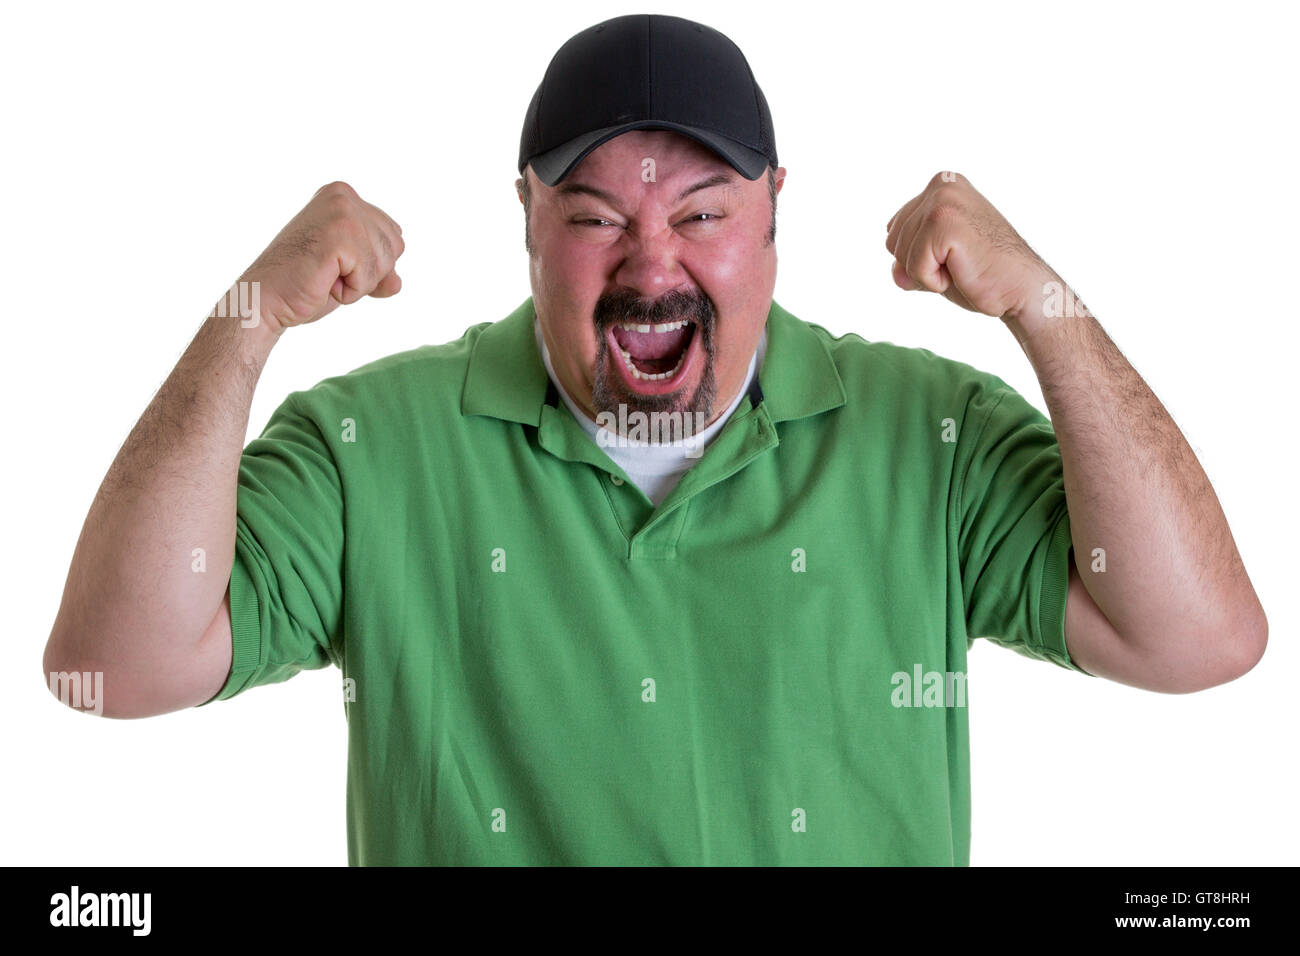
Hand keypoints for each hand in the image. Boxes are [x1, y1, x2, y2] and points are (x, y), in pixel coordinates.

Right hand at [238, 181, 405, 333]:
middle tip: (328, 273)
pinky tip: (323, 282)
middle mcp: (343, 195)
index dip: (370, 264)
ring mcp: (342, 211)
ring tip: (324, 276)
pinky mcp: (340, 234)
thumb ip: (379, 271)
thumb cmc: (304, 285)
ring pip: (386, 263)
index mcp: (344, 195)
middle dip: (368, 273)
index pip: (394, 236)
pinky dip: (350, 291)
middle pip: (395, 247)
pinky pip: (371, 276)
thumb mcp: (351, 274)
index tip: (334, 264)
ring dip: (358, 284)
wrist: (266, 299)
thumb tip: (397, 283)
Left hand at [884, 172, 1054, 324]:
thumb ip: (907, 259)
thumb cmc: (984, 274)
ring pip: (900, 254)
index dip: (918, 257)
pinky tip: (963, 271)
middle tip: (960, 263)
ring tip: (962, 266)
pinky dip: (933, 281)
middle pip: (892, 241)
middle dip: (920, 264)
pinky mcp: (944, 221)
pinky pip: (913, 267)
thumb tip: (895, 273)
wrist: (1023, 289)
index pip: (895, 230)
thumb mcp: (935, 261)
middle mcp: (941, 184)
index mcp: (940, 186)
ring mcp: (943, 199)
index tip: (954, 256)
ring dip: (928, 274)